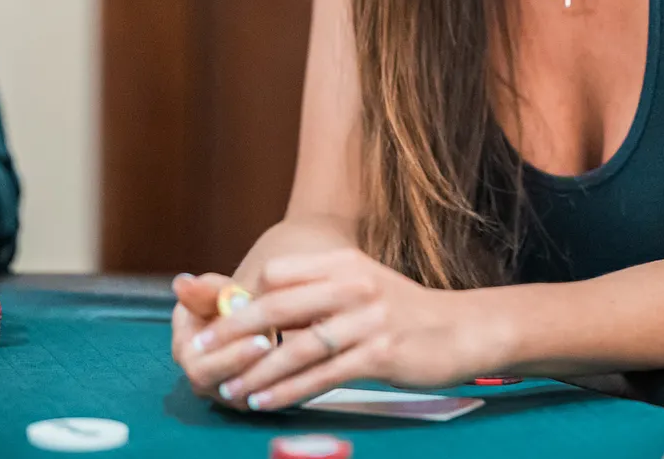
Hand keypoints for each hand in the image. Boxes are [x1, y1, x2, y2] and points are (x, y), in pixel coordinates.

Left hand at [173, 249, 491, 410]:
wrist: (463, 330)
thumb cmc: (405, 313)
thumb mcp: (363, 288)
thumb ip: (320, 293)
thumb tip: (263, 313)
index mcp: (344, 263)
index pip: (279, 272)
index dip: (243, 297)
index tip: (216, 322)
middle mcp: (354, 284)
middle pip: (279, 306)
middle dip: (233, 332)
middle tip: (199, 354)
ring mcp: (368, 319)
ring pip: (297, 346)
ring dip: (257, 371)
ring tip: (229, 389)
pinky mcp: (381, 352)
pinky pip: (323, 374)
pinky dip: (289, 390)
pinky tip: (266, 401)